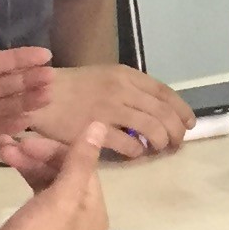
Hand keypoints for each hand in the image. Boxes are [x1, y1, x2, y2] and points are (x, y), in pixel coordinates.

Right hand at [0, 118, 113, 229]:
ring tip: (3, 151)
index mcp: (95, 210)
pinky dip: (26, 176)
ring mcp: (60, 222)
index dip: (58, 149)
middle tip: (12, 145)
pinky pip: (38, 192)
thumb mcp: (61, 198)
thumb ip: (80, 162)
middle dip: (41, 155)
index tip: (28, 140)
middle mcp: (83, 215)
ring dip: (29, 162)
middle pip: (67, 171)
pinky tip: (10, 165)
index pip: (84, 166)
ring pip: (50, 179)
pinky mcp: (38, 225)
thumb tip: (100, 126)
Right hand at [65, 62, 192, 158]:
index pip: (165, 92)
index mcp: (126, 75)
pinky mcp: (97, 130)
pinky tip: (137, 154)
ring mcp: (110, 110)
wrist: (38, 95)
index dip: (182, 110)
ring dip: (162, 142)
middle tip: (177, 142)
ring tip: (160, 149)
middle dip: (177, 131)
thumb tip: (156, 110)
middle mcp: (122, 90)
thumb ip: (130, 90)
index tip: (190, 123)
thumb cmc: (71, 87)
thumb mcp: (105, 77)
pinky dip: (138, 152)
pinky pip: (129, 145)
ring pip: (153, 129)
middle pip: (164, 113)